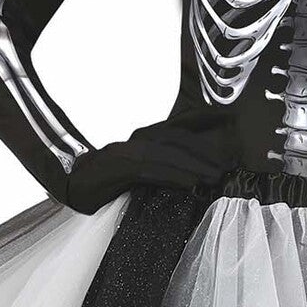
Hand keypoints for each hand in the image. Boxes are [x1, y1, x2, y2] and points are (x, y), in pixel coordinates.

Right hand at [62, 109, 234, 214]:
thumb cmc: (110, 181)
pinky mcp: (120, 167)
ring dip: (195, 165)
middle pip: (180, 139)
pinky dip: (173, 176)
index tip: (231, 122)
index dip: (206, 121)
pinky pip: (152, 171)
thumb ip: (166, 167)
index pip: (181, 125)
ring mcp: (129, 151)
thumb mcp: (143, 170)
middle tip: (230, 164)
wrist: (75, 185)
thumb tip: (195, 176)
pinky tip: (190, 184)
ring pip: (169, 154)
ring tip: (216, 177)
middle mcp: (140, 138)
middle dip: (207, 150)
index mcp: (146, 136)